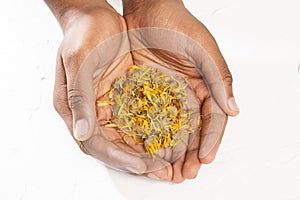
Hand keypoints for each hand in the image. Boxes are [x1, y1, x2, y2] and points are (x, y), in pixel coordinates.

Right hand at [50, 0, 169, 173]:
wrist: (94, 14)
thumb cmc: (83, 33)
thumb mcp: (80, 62)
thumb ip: (80, 98)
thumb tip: (81, 133)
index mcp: (73, 105)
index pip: (94, 142)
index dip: (118, 157)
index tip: (142, 165)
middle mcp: (88, 109)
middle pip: (111, 144)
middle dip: (134, 159)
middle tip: (160, 169)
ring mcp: (104, 102)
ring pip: (124, 134)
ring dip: (143, 148)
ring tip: (166, 159)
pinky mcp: (119, 94)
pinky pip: (134, 117)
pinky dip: (148, 129)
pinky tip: (164, 135)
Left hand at [122, 0, 239, 181]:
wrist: (146, 11)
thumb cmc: (177, 25)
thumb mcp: (203, 49)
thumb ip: (218, 78)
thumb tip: (233, 110)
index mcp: (205, 85)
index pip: (212, 119)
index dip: (210, 140)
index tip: (205, 158)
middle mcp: (187, 93)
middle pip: (192, 130)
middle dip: (190, 153)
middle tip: (186, 173)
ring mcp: (166, 95)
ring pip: (171, 129)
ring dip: (171, 151)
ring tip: (169, 171)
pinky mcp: (146, 93)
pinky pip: (149, 119)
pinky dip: (150, 137)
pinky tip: (148, 152)